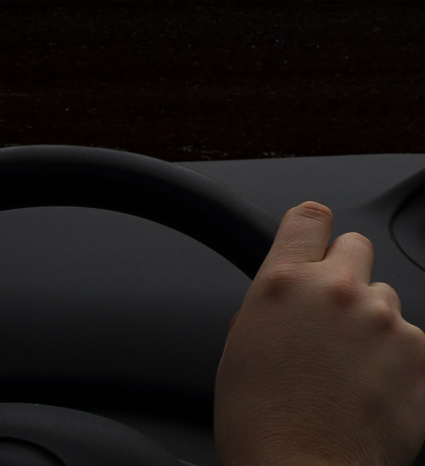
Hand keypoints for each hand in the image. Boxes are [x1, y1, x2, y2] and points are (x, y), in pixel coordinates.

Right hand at [214, 200, 424, 465]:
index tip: (317, 243)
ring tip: (353, 373)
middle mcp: (337, 290)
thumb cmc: (264, 429)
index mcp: (285, 282)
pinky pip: (414, 342)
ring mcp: (383, 320)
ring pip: (386, 298)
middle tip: (334, 320)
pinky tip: (375, 394)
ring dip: (374, 324)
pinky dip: (400, 363)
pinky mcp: (420, 356)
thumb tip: (285, 298)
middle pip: (356, 246)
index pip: (309, 217)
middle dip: (346, 274)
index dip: (313, 230)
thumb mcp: (240, 349)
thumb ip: (269, 304)